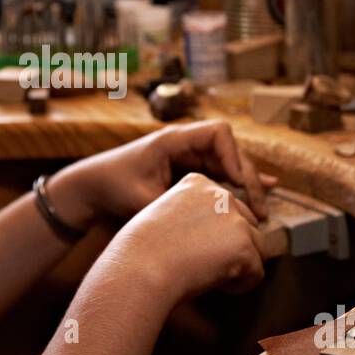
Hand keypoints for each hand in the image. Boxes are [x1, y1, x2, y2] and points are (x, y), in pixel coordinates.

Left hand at [46, 120, 277, 229]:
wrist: (92, 186)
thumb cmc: (112, 186)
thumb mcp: (143, 200)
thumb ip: (174, 206)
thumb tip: (210, 221)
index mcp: (173, 140)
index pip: (218, 133)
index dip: (234, 155)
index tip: (236, 184)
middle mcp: (185, 144)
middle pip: (230, 151)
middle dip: (248, 178)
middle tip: (260, 208)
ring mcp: (188, 157)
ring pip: (229, 164)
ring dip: (246, 185)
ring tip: (262, 211)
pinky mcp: (189, 170)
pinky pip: (220, 174)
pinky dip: (238, 184)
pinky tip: (262, 192)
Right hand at [97, 172, 267, 305]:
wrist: (138, 269)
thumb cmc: (141, 252)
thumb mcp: (166, 218)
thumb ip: (194, 217)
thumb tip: (220, 237)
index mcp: (198, 183)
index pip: (225, 209)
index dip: (211, 235)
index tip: (185, 247)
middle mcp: (220, 194)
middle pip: (247, 225)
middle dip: (230, 248)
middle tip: (199, 264)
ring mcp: (235, 218)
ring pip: (257, 248)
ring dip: (237, 266)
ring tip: (207, 274)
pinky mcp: (245, 244)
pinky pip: (257, 273)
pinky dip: (240, 285)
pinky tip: (213, 283)